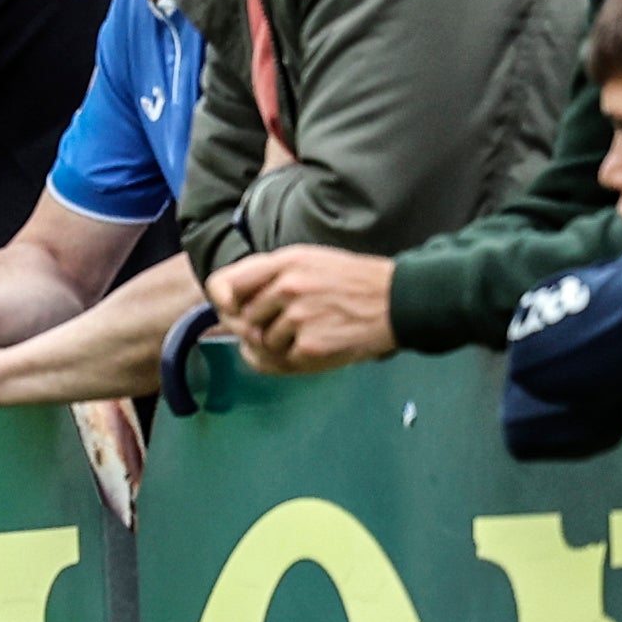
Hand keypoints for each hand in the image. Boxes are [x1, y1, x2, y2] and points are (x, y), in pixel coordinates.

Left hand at [208, 247, 397, 373]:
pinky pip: (285, 360)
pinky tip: (320, 347)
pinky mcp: (311, 346)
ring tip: (312, 333)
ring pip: (264, 342)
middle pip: (244, 320)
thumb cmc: (353, 282)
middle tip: (287, 328)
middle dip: (259, 328)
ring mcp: (298, 317)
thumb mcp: (309, 261)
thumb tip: (230, 302)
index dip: (221, 301)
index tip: (229, 310)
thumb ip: (269, 275)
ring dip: (281, 345)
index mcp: (283, 262)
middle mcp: (285, 287)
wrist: (400, 301)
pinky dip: (297, 359)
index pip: (225, 283)